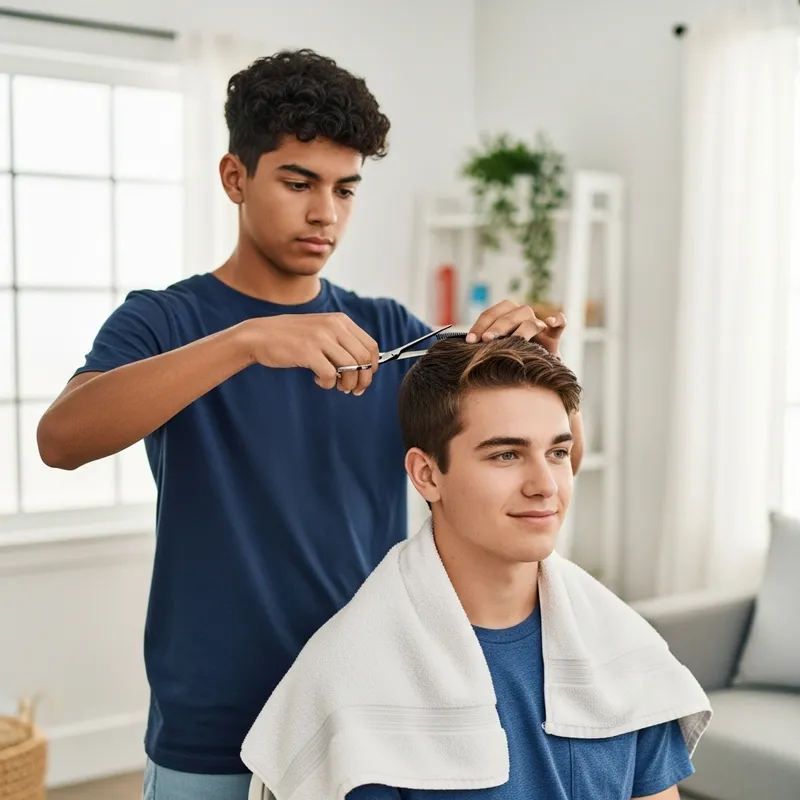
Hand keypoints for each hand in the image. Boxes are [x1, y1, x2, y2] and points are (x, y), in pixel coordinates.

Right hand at [240, 313, 378, 393]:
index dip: (372, 366)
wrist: (259, 335)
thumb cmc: (291, 337)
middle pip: (364, 359)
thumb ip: (342, 342)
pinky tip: (318, 380)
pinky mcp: (308, 351)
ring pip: (351, 368)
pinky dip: (328, 384)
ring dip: (347, 384)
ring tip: (335, 386)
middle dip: (362, 380)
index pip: (371, 345)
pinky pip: (331, 375)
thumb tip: (365, 367)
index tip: (364, 377)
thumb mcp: (321, 330)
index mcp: (340, 320)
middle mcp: (333, 326)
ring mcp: (320, 337)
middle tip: (352, 389)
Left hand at [466, 300, 566, 355]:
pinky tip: (550, 321)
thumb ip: (480, 349)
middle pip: (509, 314)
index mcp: (504, 318)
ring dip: (521, 328)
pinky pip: (560, 322)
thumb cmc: (507, 363)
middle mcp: (521, 318)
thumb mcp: (492, 355)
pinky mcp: (554, 336)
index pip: (491, 314)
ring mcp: (538, 326)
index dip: (479, 325)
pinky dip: (557, 319)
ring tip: (515, 340)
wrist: (533, 376)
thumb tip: (459, 351)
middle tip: (485, 340)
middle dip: (496, 326)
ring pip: (529, 318)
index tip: (469, 340)